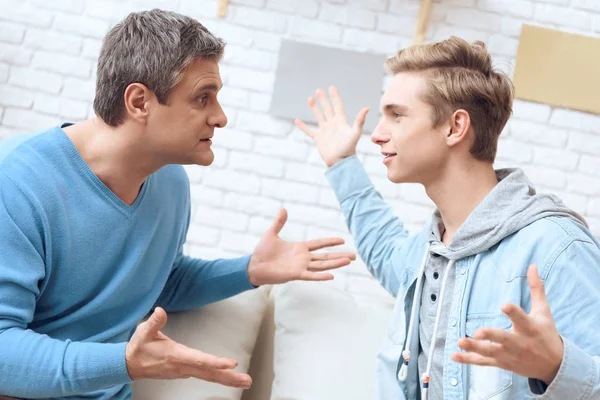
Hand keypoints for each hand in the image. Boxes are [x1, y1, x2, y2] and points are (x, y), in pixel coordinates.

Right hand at [126, 307, 251, 388]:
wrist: (130, 364)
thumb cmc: (139, 346)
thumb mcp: (143, 332)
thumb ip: (154, 322)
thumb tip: (160, 310)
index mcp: (176, 356)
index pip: (199, 360)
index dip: (216, 362)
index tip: (232, 364)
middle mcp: (182, 366)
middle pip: (209, 373)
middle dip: (229, 377)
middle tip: (247, 381)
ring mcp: (184, 371)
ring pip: (208, 376)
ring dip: (227, 379)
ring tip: (245, 381)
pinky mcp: (185, 371)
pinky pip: (205, 375)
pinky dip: (218, 377)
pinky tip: (229, 377)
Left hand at [247, 208, 355, 285]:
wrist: (253, 265)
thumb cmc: (262, 252)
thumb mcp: (271, 233)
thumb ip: (279, 222)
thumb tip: (283, 209)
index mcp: (299, 248)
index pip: (319, 244)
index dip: (330, 242)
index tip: (342, 240)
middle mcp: (303, 258)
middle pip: (325, 257)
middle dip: (339, 256)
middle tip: (354, 256)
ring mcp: (300, 267)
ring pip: (322, 265)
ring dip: (335, 263)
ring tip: (348, 261)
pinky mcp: (295, 274)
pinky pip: (310, 275)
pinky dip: (321, 276)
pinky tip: (332, 275)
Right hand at [295, 86, 368, 167]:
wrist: (340, 162)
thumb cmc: (349, 148)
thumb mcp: (355, 133)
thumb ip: (359, 121)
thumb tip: (366, 108)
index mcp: (341, 122)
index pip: (337, 106)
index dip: (335, 97)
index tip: (331, 87)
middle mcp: (332, 125)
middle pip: (327, 109)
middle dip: (323, 100)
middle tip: (318, 90)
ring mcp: (325, 131)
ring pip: (318, 117)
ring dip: (314, 108)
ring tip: (310, 98)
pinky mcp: (318, 139)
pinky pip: (309, 131)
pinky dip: (303, 126)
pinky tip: (297, 120)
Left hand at [452, 265, 563, 384]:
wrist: (554, 366)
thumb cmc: (546, 334)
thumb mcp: (544, 311)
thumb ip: (536, 288)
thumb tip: (532, 265)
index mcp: (530, 328)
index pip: (521, 319)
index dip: (513, 312)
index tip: (504, 305)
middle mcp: (518, 343)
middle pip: (503, 339)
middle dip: (490, 336)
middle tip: (477, 332)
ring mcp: (508, 355)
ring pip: (489, 352)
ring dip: (474, 348)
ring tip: (459, 342)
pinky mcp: (501, 363)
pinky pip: (483, 363)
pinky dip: (468, 360)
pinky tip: (454, 356)